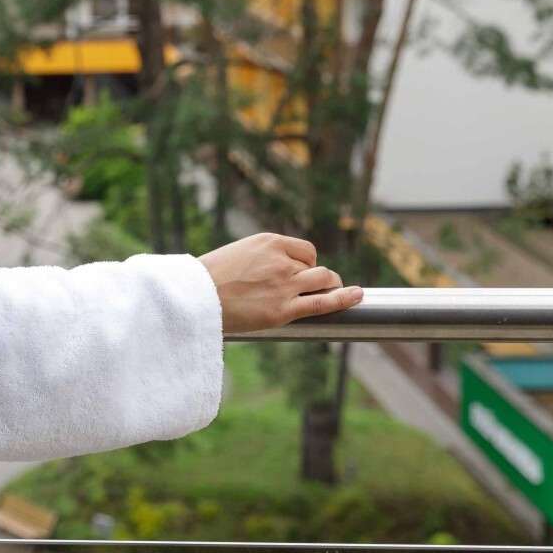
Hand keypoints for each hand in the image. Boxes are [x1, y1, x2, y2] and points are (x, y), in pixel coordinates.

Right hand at [197, 233, 363, 334]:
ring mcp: (284, 285)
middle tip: (308, 289)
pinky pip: (323, 302)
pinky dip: (344, 298)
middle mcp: (281, 260)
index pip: (305, 250)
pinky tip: (357, 295)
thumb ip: (261, 259)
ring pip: (323, 279)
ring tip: (325, 294)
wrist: (194, 297)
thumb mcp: (237, 255)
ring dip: (328, 286)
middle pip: (315, 266)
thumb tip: (276, 273)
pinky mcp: (284, 309)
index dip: (307, 263)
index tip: (301, 273)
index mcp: (269, 242)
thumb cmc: (208, 278)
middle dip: (316, 277)